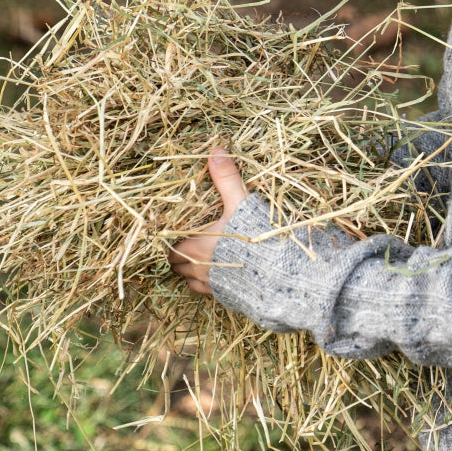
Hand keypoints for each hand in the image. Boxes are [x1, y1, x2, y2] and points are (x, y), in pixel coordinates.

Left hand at [169, 150, 247, 295]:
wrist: (280, 278)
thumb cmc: (255, 240)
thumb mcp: (240, 204)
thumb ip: (227, 179)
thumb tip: (216, 151)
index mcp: (195, 248)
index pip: (171, 249)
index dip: (172, 242)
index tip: (178, 235)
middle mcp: (200, 270)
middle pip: (179, 267)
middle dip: (182, 258)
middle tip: (192, 245)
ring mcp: (214, 288)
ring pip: (193, 282)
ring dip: (196, 272)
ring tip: (207, 260)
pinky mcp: (229, 299)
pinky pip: (212, 293)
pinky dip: (213, 284)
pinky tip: (226, 275)